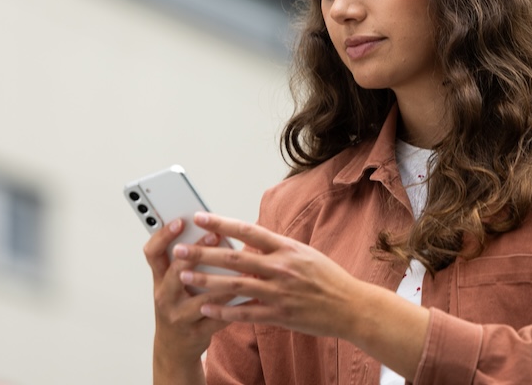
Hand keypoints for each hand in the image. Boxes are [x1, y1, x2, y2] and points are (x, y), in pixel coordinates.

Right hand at [142, 218, 233, 365]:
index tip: (179, 221)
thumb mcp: (172, 285)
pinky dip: (237, 306)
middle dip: (196, 252)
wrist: (174, 349)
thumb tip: (212, 233)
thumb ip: (184, 263)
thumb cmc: (178, 307)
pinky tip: (251, 296)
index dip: (163, 235)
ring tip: (242, 267)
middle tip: (215, 236)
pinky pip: (220, 318)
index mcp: (159, 280)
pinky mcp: (197, 333)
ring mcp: (179, 317)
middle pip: (176, 271)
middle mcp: (165, 297)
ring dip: (224, 282)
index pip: (152, 253)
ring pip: (203, 298)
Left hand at [171, 212, 364, 339]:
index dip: (221, 223)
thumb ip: (274, 249)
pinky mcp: (280, 315)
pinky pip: (246, 313)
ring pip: (235, 285)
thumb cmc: (328, 278)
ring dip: (207, 280)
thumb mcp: (303, 254)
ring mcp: (279, 292)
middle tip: (179, 249)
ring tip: (184, 277)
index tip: (199, 217)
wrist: (352, 307)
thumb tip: (247, 241)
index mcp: (286, 248)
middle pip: (235, 257)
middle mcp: (281, 267)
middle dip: (203, 252)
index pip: (247, 230)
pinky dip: (224, 311)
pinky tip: (205, 308)